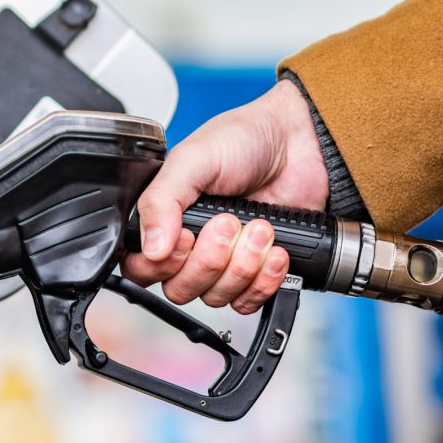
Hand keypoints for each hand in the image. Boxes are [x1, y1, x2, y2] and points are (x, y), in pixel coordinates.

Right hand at [122, 78, 328, 313]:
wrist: (300, 145)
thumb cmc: (244, 140)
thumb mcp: (193, 159)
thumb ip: (162, 201)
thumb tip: (152, 248)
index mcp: (164, 219)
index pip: (142, 268)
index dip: (164, 264)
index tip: (187, 237)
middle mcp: (189, 246)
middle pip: (180, 289)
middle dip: (210, 260)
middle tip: (229, 223)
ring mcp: (223, 263)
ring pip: (216, 297)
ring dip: (242, 265)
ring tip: (259, 227)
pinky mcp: (255, 274)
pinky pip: (247, 302)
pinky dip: (264, 281)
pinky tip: (275, 251)